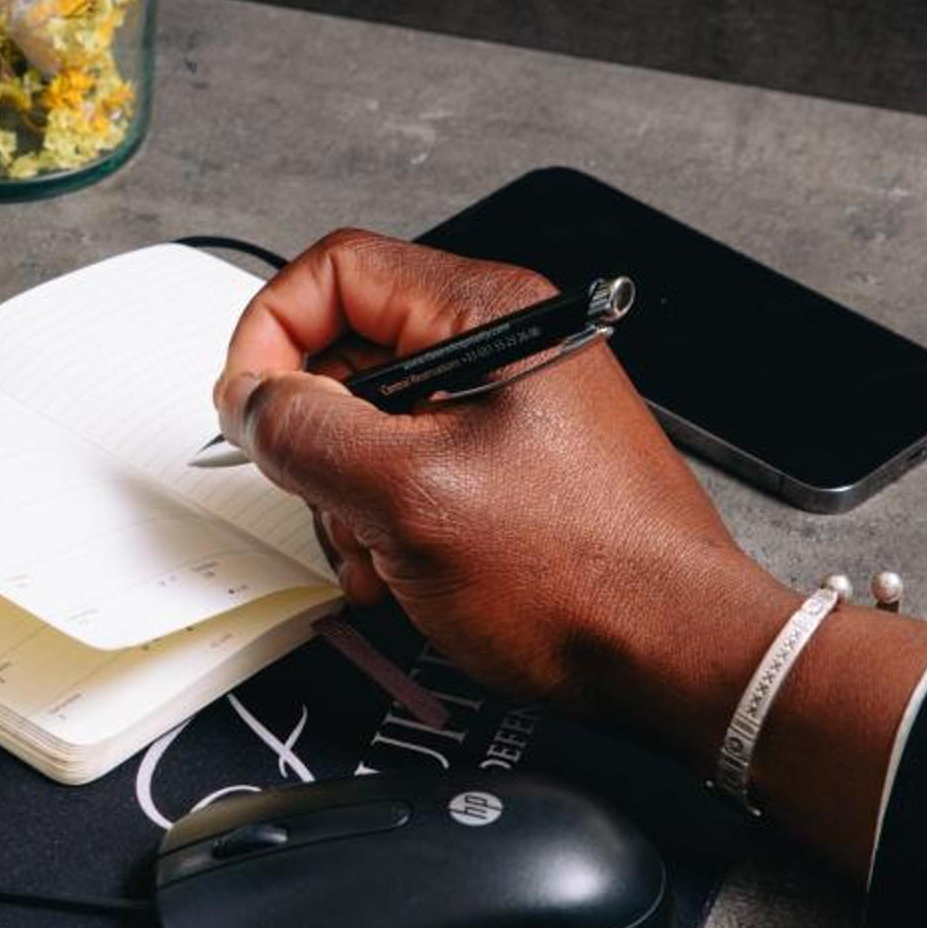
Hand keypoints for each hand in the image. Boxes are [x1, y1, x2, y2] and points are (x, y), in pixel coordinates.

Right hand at [216, 230, 926, 875]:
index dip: (270, 336)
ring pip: (373, 419)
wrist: (677, 655)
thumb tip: (249, 400)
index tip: (250, 409)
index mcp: (486, 312)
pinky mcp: (513, 461)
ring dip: (349, 493)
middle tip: (325, 496)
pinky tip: (404, 569)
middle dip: (315, 436)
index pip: (334, 272)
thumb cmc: (587, 577)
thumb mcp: (404, 496)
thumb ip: (306, 432)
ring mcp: (508, 405)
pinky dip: (388, 517)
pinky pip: (413, 465)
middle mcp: (501, 343)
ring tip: (379, 552)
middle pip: (348, 350)